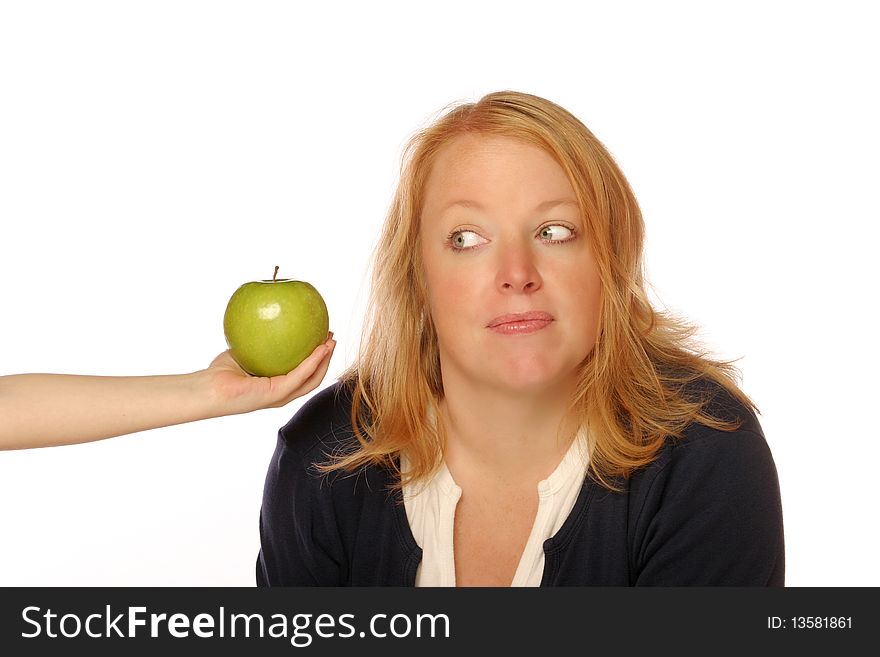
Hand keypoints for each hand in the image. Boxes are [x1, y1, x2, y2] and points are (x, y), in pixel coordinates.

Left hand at [202, 333, 336, 415]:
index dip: (316, 357)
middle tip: (332, 338)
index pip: (303, 372)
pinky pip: (300, 375)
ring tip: (332, 342)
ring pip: (312, 378)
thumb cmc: (219, 373)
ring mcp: (280, 396)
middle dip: (326, 358)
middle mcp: (281, 393)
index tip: (322, 338)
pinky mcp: (276, 394)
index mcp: (276, 385)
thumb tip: (268, 319)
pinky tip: (321, 348)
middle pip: (313, 376)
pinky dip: (313, 362)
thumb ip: (258, 340)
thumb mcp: (245, 351)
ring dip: (325, 360)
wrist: (207, 389)